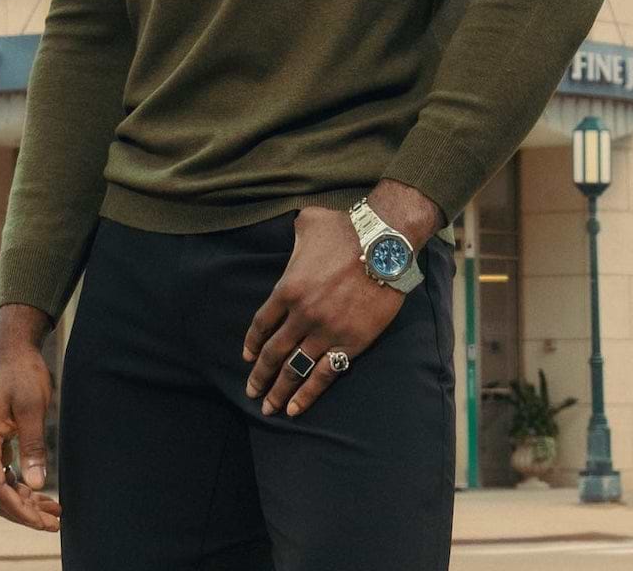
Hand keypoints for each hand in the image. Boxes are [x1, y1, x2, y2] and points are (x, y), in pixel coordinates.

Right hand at [0, 339, 61, 532]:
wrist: (11, 347)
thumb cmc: (22, 371)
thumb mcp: (32, 406)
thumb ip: (33, 444)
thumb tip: (36, 484)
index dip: (18, 510)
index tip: (43, 522)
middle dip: (22, 512)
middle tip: (54, 522)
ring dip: (22, 501)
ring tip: (53, 511)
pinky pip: (0, 473)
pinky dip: (18, 486)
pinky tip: (40, 493)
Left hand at [241, 206, 403, 418]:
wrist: (385, 241)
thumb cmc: (346, 227)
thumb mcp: (308, 224)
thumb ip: (294, 238)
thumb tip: (293, 233)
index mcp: (288, 288)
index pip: (262, 323)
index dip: (252, 343)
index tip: (247, 357)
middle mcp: (302, 314)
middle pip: (273, 352)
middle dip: (260, 376)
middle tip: (251, 392)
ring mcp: (326, 331)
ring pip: (295, 368)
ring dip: (279, 391)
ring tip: (269, 407)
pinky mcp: (351, 342)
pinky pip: (325, 374)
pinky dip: (308, 394)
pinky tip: (295, 409)